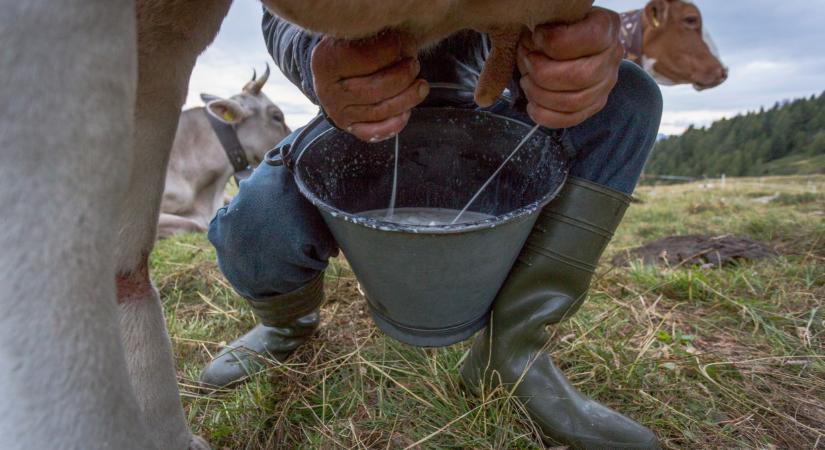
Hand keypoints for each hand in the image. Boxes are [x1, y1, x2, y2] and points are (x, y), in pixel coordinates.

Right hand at [311, 32, 429, 141]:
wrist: (335, 75)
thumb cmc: (352, 49)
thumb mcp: (358, 36)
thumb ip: (377, 38)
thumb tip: (407, 47)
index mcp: (326, 61)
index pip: (361, 58)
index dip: (389, 50)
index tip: (403, 42)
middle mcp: (327, 90)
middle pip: (373, 88)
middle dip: (401, 77)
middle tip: (414, 65)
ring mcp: (338, 112)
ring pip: (379, 111)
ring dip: (406, 99)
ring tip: (421, 86)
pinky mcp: (349, 127)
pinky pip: (374, 132)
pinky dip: (394, 123)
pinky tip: (406, 111)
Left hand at [517, 7, 622, 128]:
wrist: (563, 42)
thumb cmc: (553, 26)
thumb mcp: (549, 18)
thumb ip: (541, 29)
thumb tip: (529, 48)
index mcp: (606, 26)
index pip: (592, 37)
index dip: (557, 41)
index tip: (537, 36)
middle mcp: (612, 57)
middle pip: (581, 76)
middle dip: (543, 73)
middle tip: (527, 62)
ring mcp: (606, 84)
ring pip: (574, 102)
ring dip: (540, 94)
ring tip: (526, 80)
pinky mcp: (594, 104)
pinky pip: (571, 119)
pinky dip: (545, 116)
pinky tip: (531, 105)